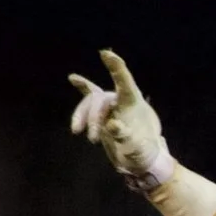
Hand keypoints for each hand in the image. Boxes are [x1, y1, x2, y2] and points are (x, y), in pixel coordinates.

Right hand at [67, 50, 172, 190]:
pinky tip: (72, 78)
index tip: (105, 54)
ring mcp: (112, 106)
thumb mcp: (137, 149)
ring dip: (82, 115)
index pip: (124, 82)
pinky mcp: (103, 113)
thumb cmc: (143, 154)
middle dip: (93, 117)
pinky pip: (91, 95)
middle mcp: (122, 101)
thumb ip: (126, 137)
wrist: (141, 161)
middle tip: (92, 139)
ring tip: (77, 131)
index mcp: (135, 105)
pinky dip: (83, 87)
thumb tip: (112, 124)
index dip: (116, 67)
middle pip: (101, 99)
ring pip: (91, 101)